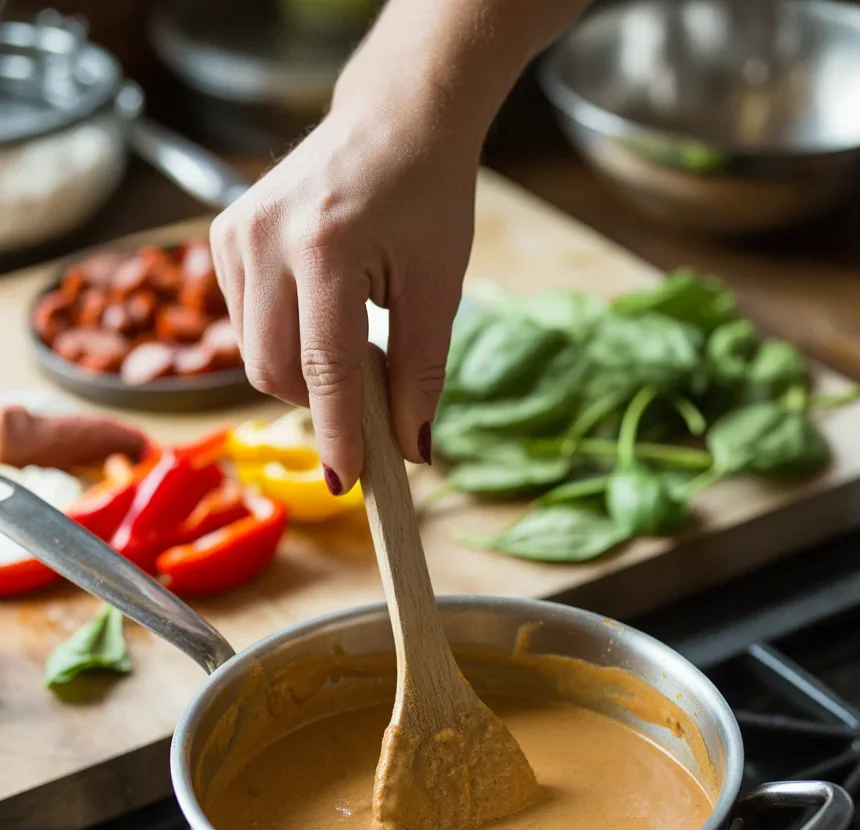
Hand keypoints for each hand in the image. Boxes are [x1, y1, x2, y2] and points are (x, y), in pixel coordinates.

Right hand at [209, 98, 478, 492]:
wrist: (394, 120)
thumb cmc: (428, 196)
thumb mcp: (439, 288)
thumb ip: (421, 373)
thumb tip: (410, 449)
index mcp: (325, 247)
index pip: (325, 369)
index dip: (340, 433)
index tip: (350, 481)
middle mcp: (265, 238)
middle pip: (274, 371)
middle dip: (320, 403)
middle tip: (373, 393)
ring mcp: (234, 234)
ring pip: (253, 354)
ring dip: (301, 374)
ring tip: (351, 341)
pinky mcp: (223, 236)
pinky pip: (244, 322)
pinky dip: (282, 339)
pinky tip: (319, 311)